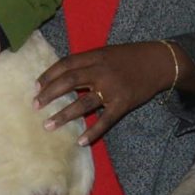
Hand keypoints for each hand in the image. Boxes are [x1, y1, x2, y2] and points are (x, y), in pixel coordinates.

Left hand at [37, 42, 180, 144]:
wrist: (159, 62)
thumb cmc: (129, 57)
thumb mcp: (106, 52)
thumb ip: (86, 62)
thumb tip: (60, 75)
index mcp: (95, 56)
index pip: (65, 64)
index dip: (48, 75)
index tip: (35, 86)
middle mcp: (101, 72)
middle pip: (69, 82)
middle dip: (49, 94)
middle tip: (35, 105)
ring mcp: (112, 89)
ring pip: (83, 104)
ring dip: (63, 115)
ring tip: (47, 125)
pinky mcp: (123, 104)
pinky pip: (105, 121)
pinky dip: (92, 132)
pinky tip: (80, 142)